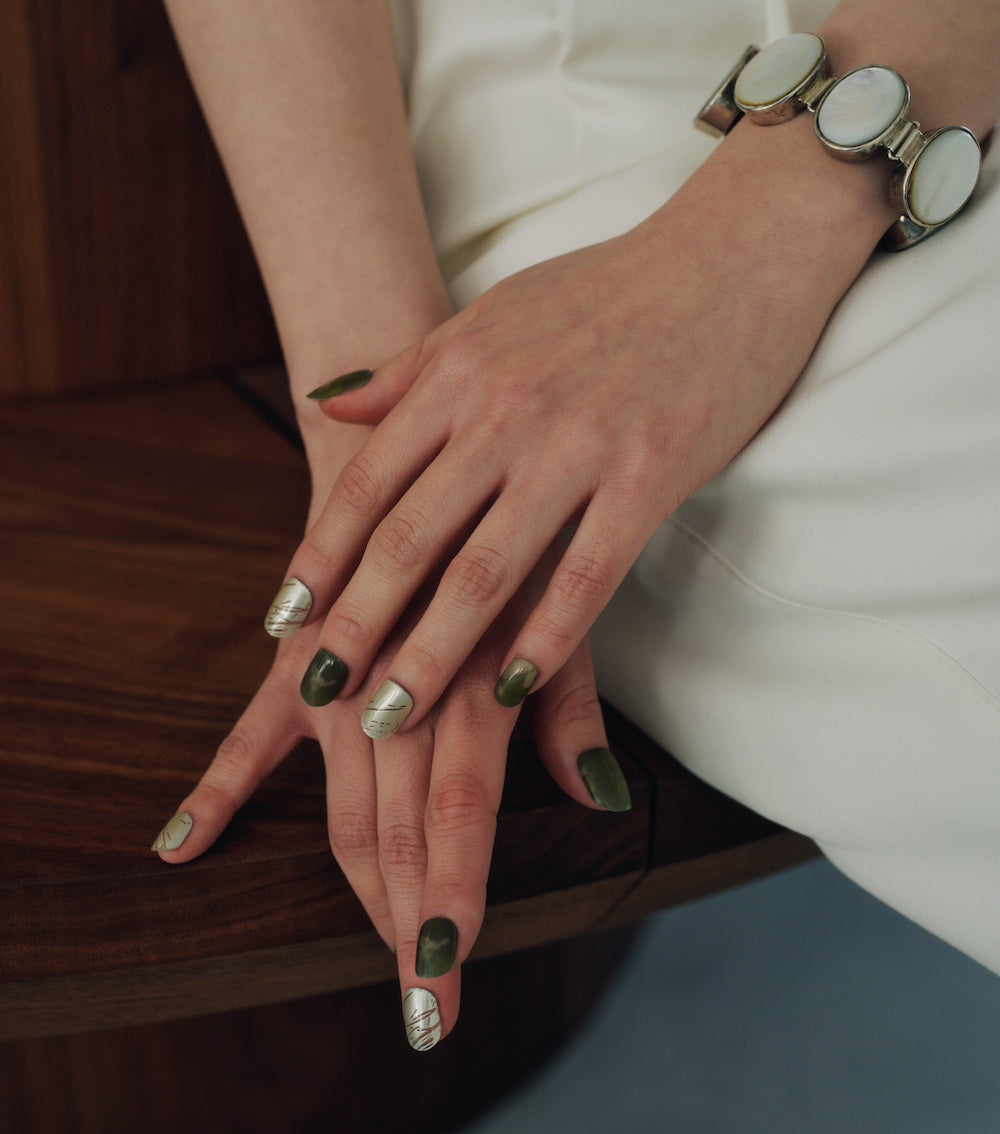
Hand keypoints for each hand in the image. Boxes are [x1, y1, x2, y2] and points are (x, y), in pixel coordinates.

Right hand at [152, 557, 628, 1049]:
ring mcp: (337, 685)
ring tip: (383, 964)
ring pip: (341, 813)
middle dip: (411, 929)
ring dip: (360, 894)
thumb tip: (604, 800)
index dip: (450, 905)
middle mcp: (398, 696)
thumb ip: (571, 711)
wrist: (416, 457)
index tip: (445, 982)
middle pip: (395, 837)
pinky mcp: (293, 666)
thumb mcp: (557, 614)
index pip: (456, 820)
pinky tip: (180, 846)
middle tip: (423, 1016)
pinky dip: (217, 790)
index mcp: (468, 686)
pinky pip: (248, 739)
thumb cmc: (504, 541)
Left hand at [266, 170, 839, 736]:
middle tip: (321, 689)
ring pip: (485, 571)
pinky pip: (586, 575)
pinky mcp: (650, 474)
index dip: (321, 559)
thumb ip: (407, 370)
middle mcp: (504, 412)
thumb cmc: (606, 290)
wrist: (734, 253)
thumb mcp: (489, 316)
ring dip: (431, 653)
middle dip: (356, 623)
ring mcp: (578, 446)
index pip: (367, 483)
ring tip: (391, 717)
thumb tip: (324, 405)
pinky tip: (510, 691)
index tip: (284, 622)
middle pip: (411, 539)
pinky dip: (544, 639)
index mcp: (458, 374)